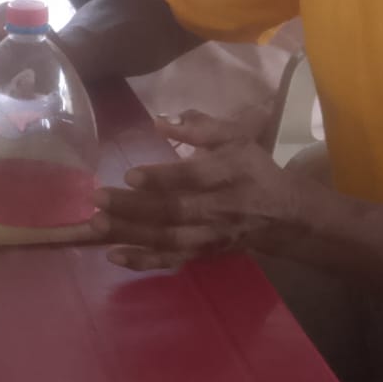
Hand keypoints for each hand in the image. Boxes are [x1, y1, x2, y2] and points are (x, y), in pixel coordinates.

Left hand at [92, 110, 312, 270]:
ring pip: (169, 239)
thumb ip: (201, 127)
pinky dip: (143, 261)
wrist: (286, 215)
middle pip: (174, 212)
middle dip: (134, 207)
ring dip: (131, 234)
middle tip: (98, 197)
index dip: (163, 178)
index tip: (130, 175)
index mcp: (229, 174)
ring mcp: (210, 236)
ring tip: (96, 224)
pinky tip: (113, 255)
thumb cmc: (251, 169)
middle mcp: (220, 209)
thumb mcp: (235, 138)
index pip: (194, 178)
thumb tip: (161, 120)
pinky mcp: (203, 254)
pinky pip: (172, 261)